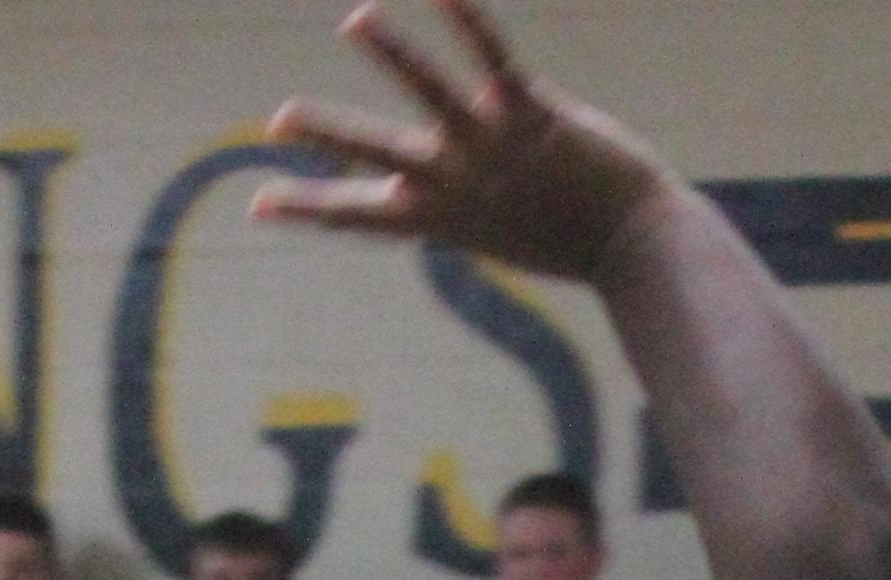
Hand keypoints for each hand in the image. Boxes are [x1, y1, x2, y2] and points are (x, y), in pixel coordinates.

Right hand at [254, 1, 666, 285]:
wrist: (633, 245)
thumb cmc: (566, 238)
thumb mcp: (495, 227)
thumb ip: (452, 202)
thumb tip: (411, 193)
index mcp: (441, 216)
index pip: (360, 215)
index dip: (307, 208)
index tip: (257, 203)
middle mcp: (457, 184)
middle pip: (379, 155)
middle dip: (327, 134)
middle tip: (279, 117)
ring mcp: (491, 149)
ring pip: (432, 95)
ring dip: (395, 55)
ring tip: (357, 21)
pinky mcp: (531, 115)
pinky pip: (494, 57)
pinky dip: (468, 19)